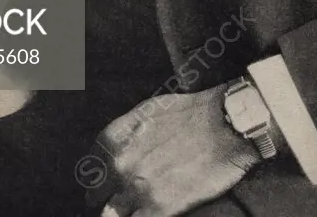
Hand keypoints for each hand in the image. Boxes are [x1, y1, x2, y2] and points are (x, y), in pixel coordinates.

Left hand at [86, 84, 261, 216]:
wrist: (225, 125)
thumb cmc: (191, 113)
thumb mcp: (148, 110)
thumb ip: (125, 132)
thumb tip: (113, 151)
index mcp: (116, 139)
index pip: (91, 166)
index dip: (95, 177)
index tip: (100, 184)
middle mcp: (120, 165)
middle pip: (96, 193)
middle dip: (102, 198)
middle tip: (110, 203)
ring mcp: (137, 190)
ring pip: (111, 215)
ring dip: (117, 213)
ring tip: (129, 211)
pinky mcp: (158, 210)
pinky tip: (145, 216)